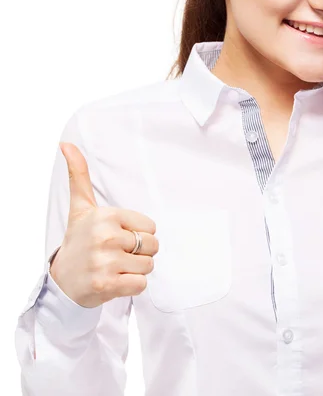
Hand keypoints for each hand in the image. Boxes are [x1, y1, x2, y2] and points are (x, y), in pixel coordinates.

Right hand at [50, 142, 158, 307]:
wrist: (62, 281)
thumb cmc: (78, 241)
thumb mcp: (81, 207)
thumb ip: (80, 175)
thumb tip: (66, 144)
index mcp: (106, 216)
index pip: (151, 227)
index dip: (138, 234)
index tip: (118, 237)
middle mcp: (105, 237)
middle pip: (153, 246)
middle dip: (140, 253)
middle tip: (117, 254)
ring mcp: (105, 262)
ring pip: (148, 266)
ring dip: (135, 270)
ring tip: (115, 268)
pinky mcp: (106, 285)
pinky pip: (141, 285)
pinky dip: (132, 286)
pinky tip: (115, 281)